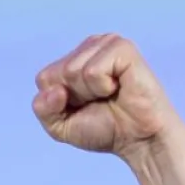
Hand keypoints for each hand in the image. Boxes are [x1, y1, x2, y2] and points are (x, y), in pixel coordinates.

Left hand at [31, 34, 181, 159]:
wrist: (140, 140)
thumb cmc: (106, 128)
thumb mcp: (61, 126)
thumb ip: (43, 109)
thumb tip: (55, 90)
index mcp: (74, 58)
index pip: (44, 79)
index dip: (60, 103)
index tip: (84, 107)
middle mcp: (91, 45)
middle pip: (58, 74)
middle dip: (76, 98)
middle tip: (101, 101)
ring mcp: (107, 43)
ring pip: (72, 71)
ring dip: (90, 93)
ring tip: (111, 94)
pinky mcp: (123, 49)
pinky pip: (92, 72)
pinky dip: (102, 88)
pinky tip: (119, 87)